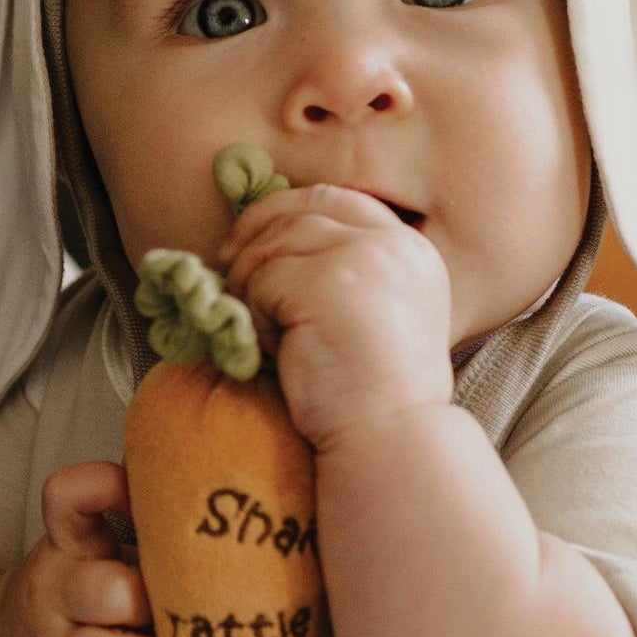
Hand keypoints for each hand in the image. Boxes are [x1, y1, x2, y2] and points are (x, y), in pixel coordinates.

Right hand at [0, 461, 184, 636]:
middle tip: (179, 600)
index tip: (141, 488)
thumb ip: (142, 520)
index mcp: (68, 545)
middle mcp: (58, 595)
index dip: (102, 487)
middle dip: (147, 597)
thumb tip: (233, 487)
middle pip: (101, 589)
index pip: (66, 497)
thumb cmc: (77, 592)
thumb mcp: (87, 545)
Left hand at [216, 185, 450, 451]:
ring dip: (253, 286)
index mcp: (411, 248)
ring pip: (274, 244)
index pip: (335, 198)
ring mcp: (364, 257)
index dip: (281, 211)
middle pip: (300, 208)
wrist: (387, 438)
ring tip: (269, 334)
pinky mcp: (329, 281)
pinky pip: (262, 281)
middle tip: (225, 270)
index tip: (248, 242)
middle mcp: (394, 243)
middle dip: (254, 236)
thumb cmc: (368, 395)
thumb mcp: (369, 316)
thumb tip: (262, 245)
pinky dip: (256, 315)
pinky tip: (278, 350)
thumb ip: (338, 272)